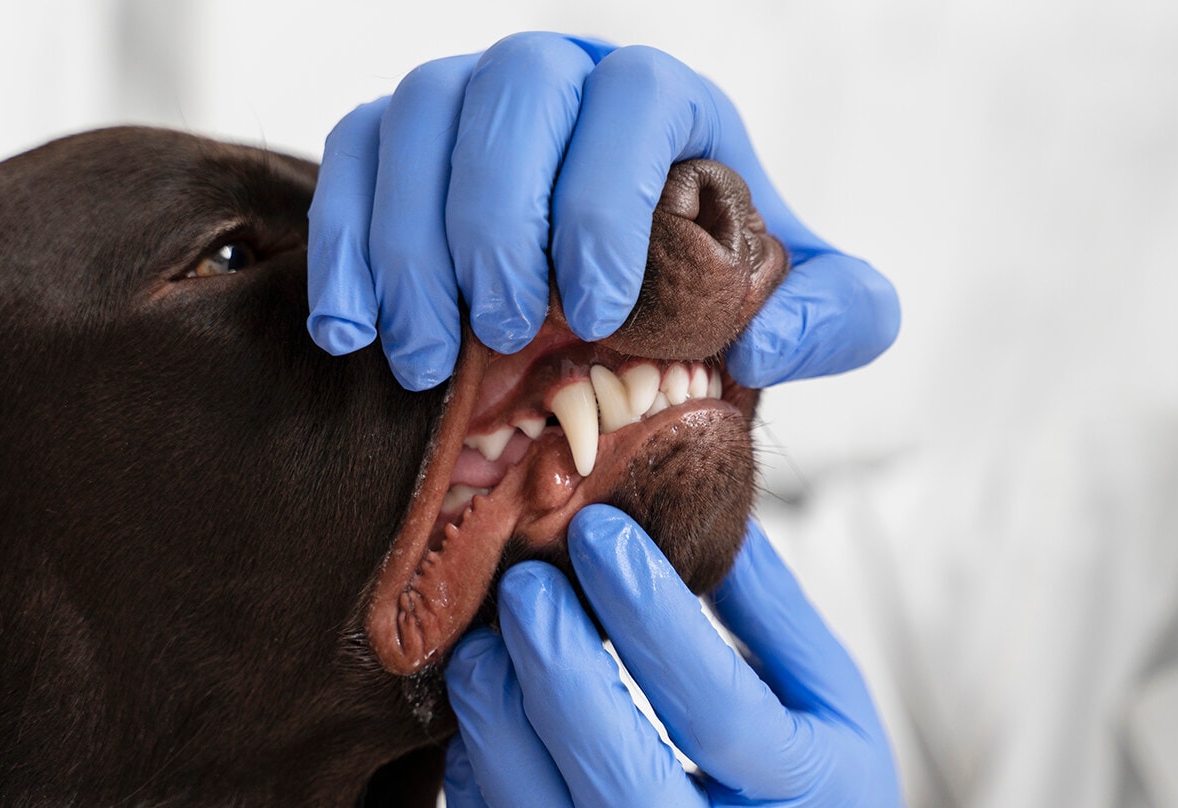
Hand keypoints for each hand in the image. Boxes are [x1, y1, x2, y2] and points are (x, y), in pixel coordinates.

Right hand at [307, 33, 899, 390]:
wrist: (632, 296)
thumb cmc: (718, 287)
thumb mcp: (809, 304)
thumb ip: (836, 316)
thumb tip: (766, 343)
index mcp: (665, 97)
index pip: (633, 100)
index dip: (607, 194)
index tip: (600, 308)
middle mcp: (563, 75)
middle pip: (512, 93)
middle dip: (499, 219)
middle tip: (508, 333)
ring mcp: (470, 94)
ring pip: (418, 115)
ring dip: (410, 242)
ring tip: (428, 361)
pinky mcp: (398, 136)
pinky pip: (351, 153)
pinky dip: (341, 242)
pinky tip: (351, 332)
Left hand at [442, 505, 933, 807]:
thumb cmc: (819, 783)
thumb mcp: (829, 695)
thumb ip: (771, 611)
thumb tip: (700, 501)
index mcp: (803, 795)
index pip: (717, 708)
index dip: (652, 617)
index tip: (599, 530)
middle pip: (627, 795)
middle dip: (562, 680)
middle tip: (524, 585)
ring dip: (502, 738)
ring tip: (481, 649)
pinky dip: (478, 803)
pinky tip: (477, 729)